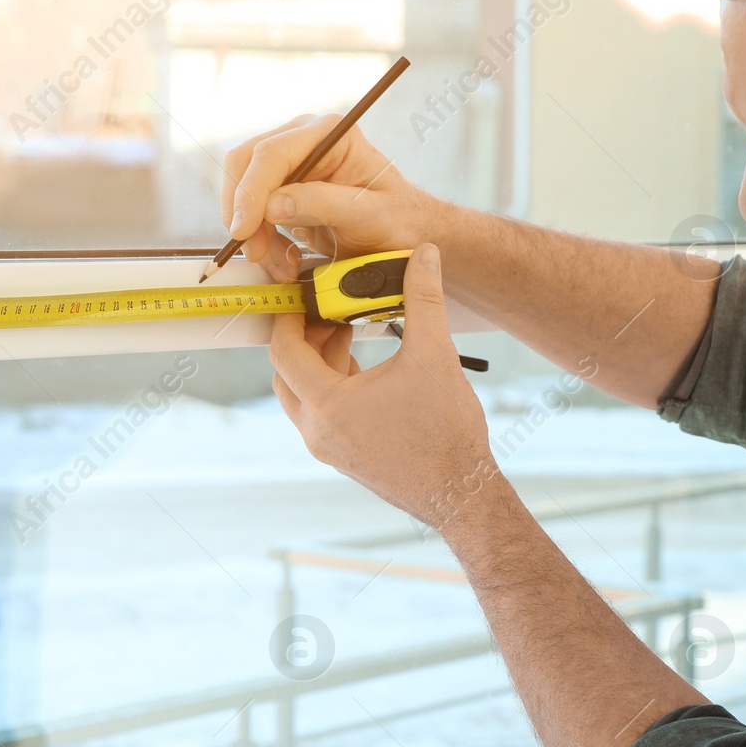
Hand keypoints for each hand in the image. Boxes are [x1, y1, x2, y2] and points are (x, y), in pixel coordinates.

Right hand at [222, 114, 436, 281]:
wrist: (406, 234)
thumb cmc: (398, 219)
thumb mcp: (369, 215)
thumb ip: (324, 204)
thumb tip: (273, 204)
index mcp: (330, 133)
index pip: (272, 154)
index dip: (250, 192)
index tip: (244, 230)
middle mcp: (304, 139)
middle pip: (246, 164)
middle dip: (244, 211)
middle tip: (255, 250)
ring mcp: (291, 162)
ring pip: (243, 189)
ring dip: (253, 231)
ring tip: (281, 263)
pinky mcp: (284, 188)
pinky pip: (254, 209)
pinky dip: (261, 238)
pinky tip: (284, 257)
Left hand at [269, 245, 498, 528]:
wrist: (462, 492)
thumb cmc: (447, 432)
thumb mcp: (435, 355)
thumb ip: (423, 299)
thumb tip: (423, 254)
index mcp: (328, 405)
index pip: (283, 351)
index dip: (289, 317)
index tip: (304, 295)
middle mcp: (318, 431)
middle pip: (286, 375)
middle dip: (302, 339)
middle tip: (328, 313)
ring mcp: (329, 449)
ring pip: (303, 397)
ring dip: (319, 364)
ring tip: (350, 335)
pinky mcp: (346, 458)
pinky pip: (323, 416)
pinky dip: (333, 388)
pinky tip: (366, 371)